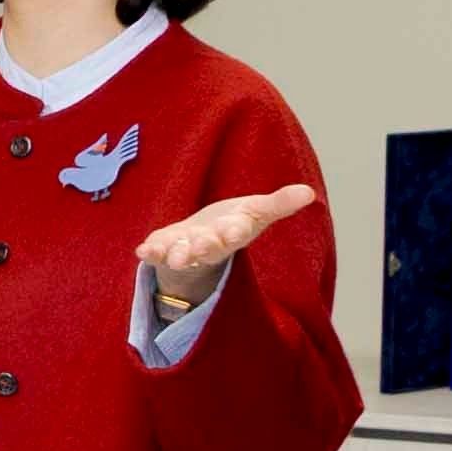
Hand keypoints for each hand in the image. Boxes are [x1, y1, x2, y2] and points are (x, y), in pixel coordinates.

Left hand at [138, 180, 320, 324]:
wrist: (200, 244)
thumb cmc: (231, 224)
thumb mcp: (255, 211)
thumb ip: (279, 203)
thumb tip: (309, 193)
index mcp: (233, 233)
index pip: (238, 232)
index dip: (235, 231)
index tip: (234, 231)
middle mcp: (209, 244)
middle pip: (209, 248)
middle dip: (205, 247)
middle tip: (202, 247)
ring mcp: (185, 249)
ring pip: (182, 254)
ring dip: (178, 255)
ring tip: (174, 257)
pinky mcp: (164, 249)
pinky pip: (156, 253)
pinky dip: (150, 253)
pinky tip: (142, 251)